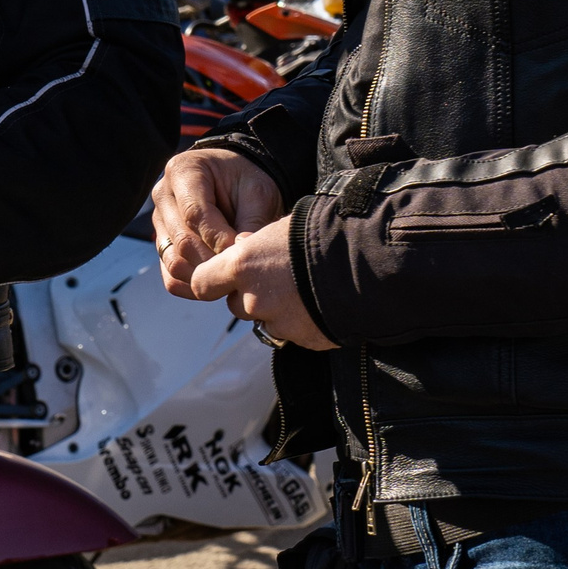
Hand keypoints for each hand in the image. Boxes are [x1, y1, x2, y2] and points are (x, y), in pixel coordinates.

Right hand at [150, 149, 282, 296]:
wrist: (238, 185)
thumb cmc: (247, 183)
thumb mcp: (257, 193)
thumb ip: (251, 223)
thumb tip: (241, 257)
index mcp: (183, 170)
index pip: (194, 213)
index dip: (218, 239)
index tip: (240, 254)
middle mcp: (164, 195)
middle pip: (182, 240)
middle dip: (213, 261)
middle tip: (240, 272)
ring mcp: (159, 222)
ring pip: (174, 262)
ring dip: (204, 277)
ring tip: (231, 278)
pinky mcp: (163, 246)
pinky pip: (170, 277)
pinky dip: (193, 287)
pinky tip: (217, 284)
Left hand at [188, 218, 332, 349]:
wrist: (366, 263)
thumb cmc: (323, 235)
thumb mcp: (281, 228)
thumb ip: (256, 245)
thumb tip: (247, 247)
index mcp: (241, 266)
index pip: (202, 283)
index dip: (210, 280)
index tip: (219, 276)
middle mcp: (252, 299)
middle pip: (236, 305)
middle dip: (250, 295)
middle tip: (278, 277)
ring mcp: (278, 323)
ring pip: (266, 320)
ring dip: (278, 309)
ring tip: (305, 288)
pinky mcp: (302, 340)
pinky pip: (294, 332)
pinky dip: (303, 321)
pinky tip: (321, 302)